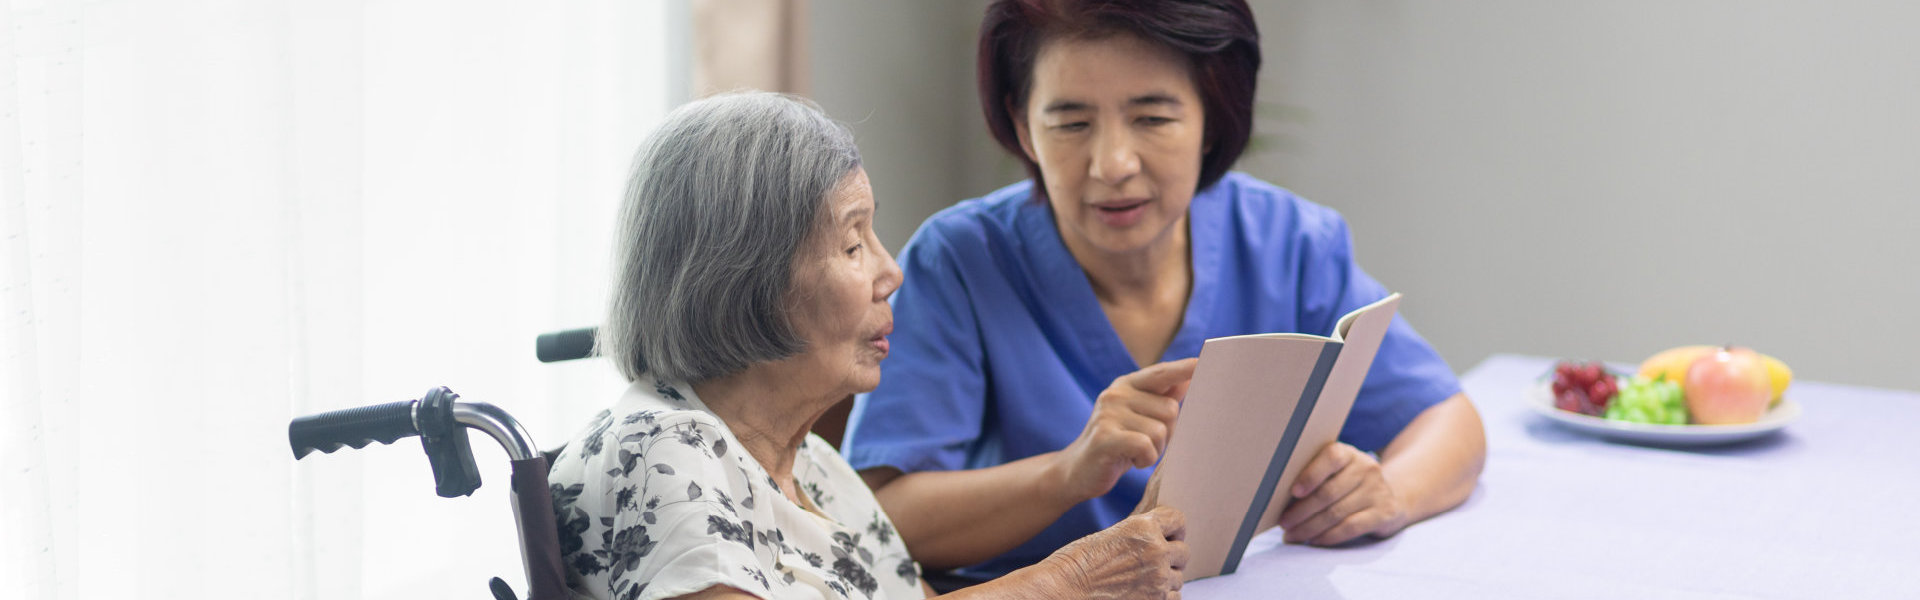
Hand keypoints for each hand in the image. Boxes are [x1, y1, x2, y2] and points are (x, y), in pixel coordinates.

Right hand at [1041, 506, 1188, 598]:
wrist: (1062, 590)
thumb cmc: (1077, 563)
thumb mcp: (1111, 535)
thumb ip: (1138, 534)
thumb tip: (1159, 536)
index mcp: (1143, 527)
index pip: (1178, 520)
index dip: (1173, 528)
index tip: (1169, 535)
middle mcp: (1155, 551)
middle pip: (1184, 551)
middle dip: (1171, 556)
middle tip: (1155, 561)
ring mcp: (1157, 580)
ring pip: (1178, 577)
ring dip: (1166, 578)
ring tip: (1143, 580)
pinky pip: (1174, 597)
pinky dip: (1164, 596)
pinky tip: (1145, 593)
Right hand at [1053, 358, 1197, 503]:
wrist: (1078, 470)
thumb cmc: (1117, 444)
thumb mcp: (1139, 417)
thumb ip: (1162, 397)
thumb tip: (1189, 377)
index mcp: (1126, 385)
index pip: (1160, 373)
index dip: (1182, 368)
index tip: (1202, 362)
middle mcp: (1116, 394)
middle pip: (1170, 410)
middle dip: (1167, 434)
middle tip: (1146, 444)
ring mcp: (1108, 413)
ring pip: (1160, 431)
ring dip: (1155, 450)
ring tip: (1135, 453)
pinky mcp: (1104, 436)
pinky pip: (1145, 446)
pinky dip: (1145, 459)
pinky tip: (1131, 461)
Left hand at [1276, 442, 1409, 545]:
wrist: (1389, 496)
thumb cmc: (1346, 483)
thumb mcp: (1334, 472)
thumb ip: (1313, 476)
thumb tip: (1275, 495)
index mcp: (1348, 453)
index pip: (1331, 457)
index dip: (1311, 475)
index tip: (1293, 492)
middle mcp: (1366, 468)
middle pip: (1328, 492)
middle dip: (1301, 511)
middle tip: (1283, 523)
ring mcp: (1377, 491)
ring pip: (1336, 513)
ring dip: (1309, 527)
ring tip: (1291, 535)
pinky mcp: (1383, 513)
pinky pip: (1351, 527)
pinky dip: (1328, 536)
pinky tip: (1314, 540)